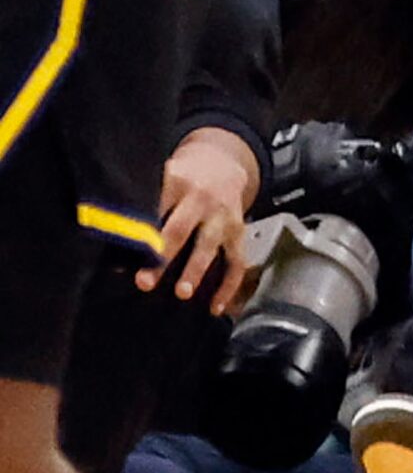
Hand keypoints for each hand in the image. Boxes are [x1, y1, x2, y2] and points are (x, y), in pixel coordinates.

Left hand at [136, 128, 258, 314]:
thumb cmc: (179, 182)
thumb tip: (112, 252)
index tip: (120, 257)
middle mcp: (201, 199)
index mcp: (175, 183)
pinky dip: (228, 286)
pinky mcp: (239, 232)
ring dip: (196, 270)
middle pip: (179, 229)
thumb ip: (141, 209)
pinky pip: (237, 261)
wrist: (223, 165)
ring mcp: (223, 216)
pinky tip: (215, 307)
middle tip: (144, 283)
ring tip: (183, 294)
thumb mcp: (161, 182)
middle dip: (162, 258)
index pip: (153, 209)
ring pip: (209, 246)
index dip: (138, 233)